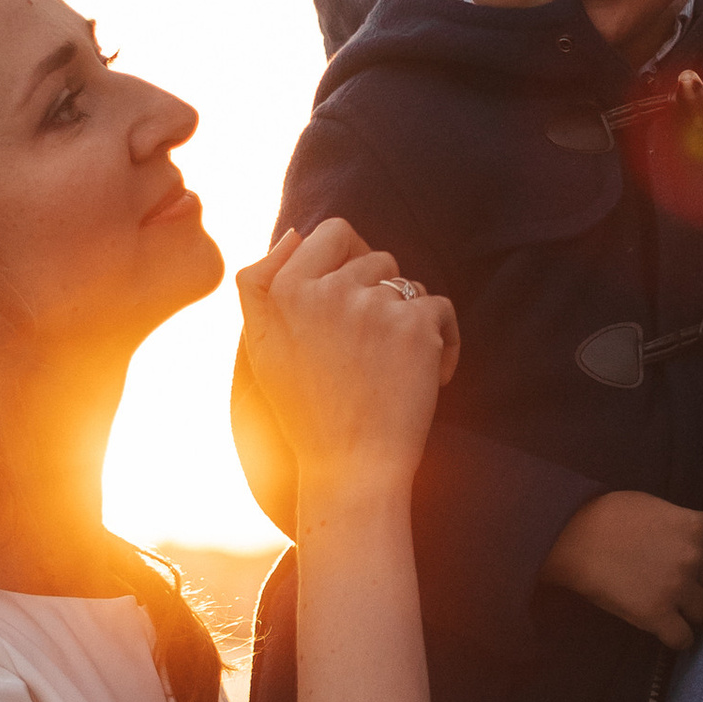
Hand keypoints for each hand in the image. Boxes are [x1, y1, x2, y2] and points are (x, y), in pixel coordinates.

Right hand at [234, 218, 458, 493]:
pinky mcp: (416, 326)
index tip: (351, 303)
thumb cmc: (304, 409)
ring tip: (391, 365)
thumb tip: (294, 234)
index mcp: (286, 289)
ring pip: (409, 285)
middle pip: (376, 259)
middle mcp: (327, 289)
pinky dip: (443, 342)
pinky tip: (426, 376)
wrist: (349, 469)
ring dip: (407, 319)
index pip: (332, 233)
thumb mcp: (260, 346)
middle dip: (379, 296)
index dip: (349, 261)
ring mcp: (373, 305)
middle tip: (366, 349)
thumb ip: (260, 284)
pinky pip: (440, 310)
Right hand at [541, 490, 702, 650]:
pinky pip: (683, 638)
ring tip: (674, 610)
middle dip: (702, 582)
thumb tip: (692, 539)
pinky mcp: (656, 615)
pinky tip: (667, 631)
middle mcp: (692, 558)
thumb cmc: (606, 515)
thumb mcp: (654, 507)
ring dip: (692, 611)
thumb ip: (679, 524)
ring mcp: (677, 588)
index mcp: (693, 525)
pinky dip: (678, 638)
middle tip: (682, 584)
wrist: (572, 537)